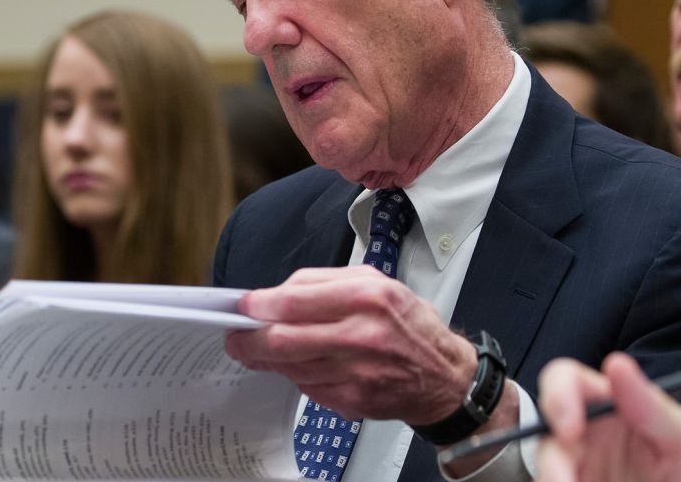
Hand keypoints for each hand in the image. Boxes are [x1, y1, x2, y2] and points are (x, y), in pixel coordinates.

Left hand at [225, 265, 483, 423]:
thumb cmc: (409, 325)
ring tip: (261, 348)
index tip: (242, 307)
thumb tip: (277, 293)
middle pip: (282, 340)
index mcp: (365, 297)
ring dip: (268, 358)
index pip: (293, 302)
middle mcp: (360, 335)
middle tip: (236, 336)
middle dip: (249, 339)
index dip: (258, 305)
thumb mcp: (376, 282)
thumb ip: (324, 281)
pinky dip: (297, 375)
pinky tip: (303, 365)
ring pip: (289, 366)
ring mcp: (355, 372)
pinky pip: (306, 386)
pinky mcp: (351, 399)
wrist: (444, 376)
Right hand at [536, 353, 680, 481]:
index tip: (570, 430)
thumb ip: (651, 405)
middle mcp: (593, 434)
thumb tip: (616, 364)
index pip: (570, 382)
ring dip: (553, 477)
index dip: (559, 396)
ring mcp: (586, 467)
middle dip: (551, 456)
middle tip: (564, 481)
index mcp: (615, 405)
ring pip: (548, 464)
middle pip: (548, 429)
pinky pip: (555, 481)